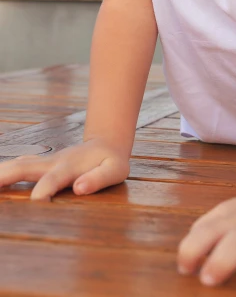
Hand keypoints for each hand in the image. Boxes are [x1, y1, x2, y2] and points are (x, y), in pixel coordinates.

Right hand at [0, 137, 130, 200]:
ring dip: (0, 174)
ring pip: (18, 165)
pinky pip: (18, 168)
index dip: (45, 189)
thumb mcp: (115, 170)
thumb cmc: (111, 161)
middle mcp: (53, 162)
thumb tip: (79, 188)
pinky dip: (3, 174)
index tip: (36, 200)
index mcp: (71, 166)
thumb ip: (99, 179)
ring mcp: (44, 162)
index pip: (54, 178)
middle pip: (25, 167)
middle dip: (6, 177)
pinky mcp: (39, 166)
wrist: (106, 144)